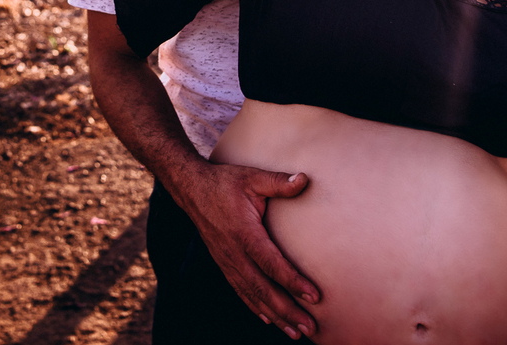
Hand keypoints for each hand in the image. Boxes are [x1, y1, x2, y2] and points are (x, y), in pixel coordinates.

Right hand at [175, 162, 318, 339]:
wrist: (191, 188)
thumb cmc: (225, 182)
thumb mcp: (251, 177)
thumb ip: (278, 182)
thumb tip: (304, 179)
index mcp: (244, 233)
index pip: (271, 264)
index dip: (293, 282)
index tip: (314, 296)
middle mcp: (234, 252)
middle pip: (263, 288)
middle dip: (287, 311)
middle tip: (310, 327)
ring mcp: (226, 260)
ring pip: (251, 294)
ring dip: (274, 315)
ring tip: (295, 332)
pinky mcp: (223, 262)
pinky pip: (240, 290)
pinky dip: (255, 307)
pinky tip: (268, 319)